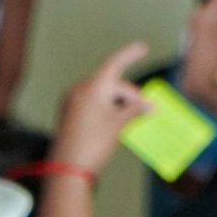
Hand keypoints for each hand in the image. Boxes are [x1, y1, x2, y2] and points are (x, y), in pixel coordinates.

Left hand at [52, 42, 151, 172]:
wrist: (67, 169)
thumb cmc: (94, 144)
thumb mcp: (119, 124)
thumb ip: (135, 109)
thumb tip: (149, 106)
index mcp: (92, 87)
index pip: (115, 63)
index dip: (130, 54)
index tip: (143, 47)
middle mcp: (79, 90)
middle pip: (112, 85)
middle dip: (130, 96)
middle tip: (147, 110)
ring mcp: (71, 102)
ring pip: (102, 95)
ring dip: (118, 104)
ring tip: (130, 120)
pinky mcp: (68, 114)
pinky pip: (92, 104)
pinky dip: (106, 109)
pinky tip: (116, 121)